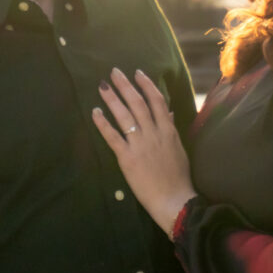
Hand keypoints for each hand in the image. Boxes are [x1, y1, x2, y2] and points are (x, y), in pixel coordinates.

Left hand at [92, 68, 196, 238]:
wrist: (174, 200)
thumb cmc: (178, 177)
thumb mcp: (178, 149)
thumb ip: (170, 129)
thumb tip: (167, 112)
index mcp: (167, 131)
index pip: (157, 101)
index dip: (146, 85)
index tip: (137, 73)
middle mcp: (154, 134)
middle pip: (138, 103)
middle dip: (125, 85)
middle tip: (114, 72)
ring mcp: (140, 145)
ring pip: (124, 116)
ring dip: (112, 99)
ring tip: (102, 86)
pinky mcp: (127, 158)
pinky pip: (113, 137)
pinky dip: (103, 123)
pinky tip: (95, 112)